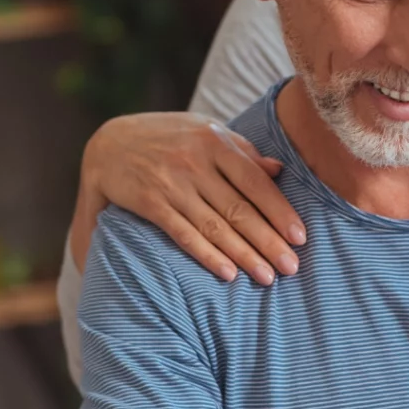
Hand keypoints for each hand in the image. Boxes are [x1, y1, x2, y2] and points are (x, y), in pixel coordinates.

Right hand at [74, 112, 306, 284]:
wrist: (108, 142)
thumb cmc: (168, 137)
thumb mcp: (205, 131)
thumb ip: (241, 150)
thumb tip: (278, 170)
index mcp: (214, 141)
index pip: (256, 181)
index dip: (280, 211)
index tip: (300, 237)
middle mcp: (194, 162)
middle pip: (239, 208)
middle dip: (268, 241)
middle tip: (291, 267)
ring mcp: (171, 183)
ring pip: (215, 225)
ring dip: (244, 255)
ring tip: (266, 277)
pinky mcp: (149, 202)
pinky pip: (183, 233)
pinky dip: (206, 255)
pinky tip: (228, 273)